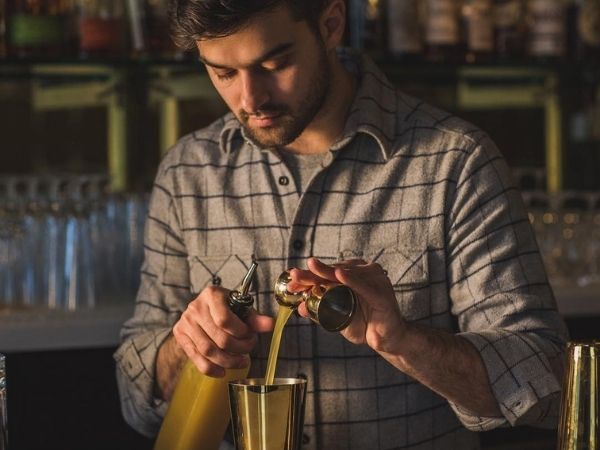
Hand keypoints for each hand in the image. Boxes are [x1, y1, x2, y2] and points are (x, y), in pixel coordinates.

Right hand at [172, 285, 273, 376]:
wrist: (203, 309)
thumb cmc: (226, 307)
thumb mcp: (241, 308)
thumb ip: (255, 318)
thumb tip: (270, 325)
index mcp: (212, 294)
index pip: (225, 320)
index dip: (241, 333)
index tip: (250, 335)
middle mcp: (196, 307)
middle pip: (219, 338)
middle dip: (239, 348)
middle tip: (249, 350)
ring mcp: (186, 322)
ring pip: (208, 350)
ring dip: (228, 361)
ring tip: (241, 362)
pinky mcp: (181, 336)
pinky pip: (196, 358)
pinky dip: (211, 369)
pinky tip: (223, 371)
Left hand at [288, 257, 406, 352]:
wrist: (388, 341)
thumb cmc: (364, 325)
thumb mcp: (338, 318)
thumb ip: (321, 311)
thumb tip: (299, 308)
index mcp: (354, 275)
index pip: (328, 273)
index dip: (309, 275)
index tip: (292, 280)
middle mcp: (365, 273)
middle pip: (334, 271)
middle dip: (312, 273)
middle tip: (295, 275)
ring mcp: (375, 281)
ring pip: (346, 275)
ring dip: (326, 273)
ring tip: (311, 269)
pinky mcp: (382, 294)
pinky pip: (364, 286)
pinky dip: (351, 280)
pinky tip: (339, 275)